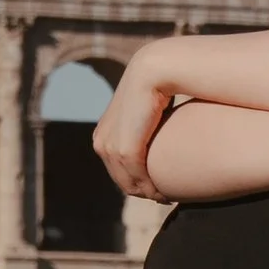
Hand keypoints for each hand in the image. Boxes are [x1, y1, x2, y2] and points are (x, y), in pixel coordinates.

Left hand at [95, 53, 174, 197]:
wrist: (153, 70)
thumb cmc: (157, 87)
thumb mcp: (146, 109)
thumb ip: (147, 124)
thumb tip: (158, 132)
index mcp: (103, 135)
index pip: (118, 170)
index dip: (138, 183)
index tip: (159, 189)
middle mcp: (101, 142)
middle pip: (122, 180)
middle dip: (143, 191)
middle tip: (165, 198)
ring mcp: (109, 146)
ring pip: (129, 183)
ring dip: (148, 193)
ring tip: (167, 198)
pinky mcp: (123, 149)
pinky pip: (137, 178)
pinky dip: (152, 189)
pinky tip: (166, 194)